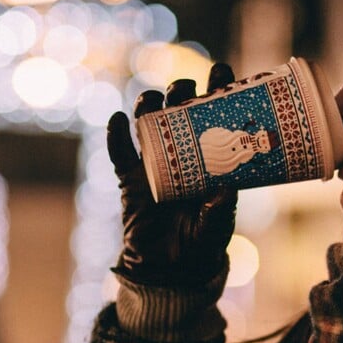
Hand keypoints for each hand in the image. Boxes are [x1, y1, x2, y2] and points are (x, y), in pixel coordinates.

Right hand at [107, 63, 238, 285]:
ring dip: (149, 106)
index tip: (221, 71)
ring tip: (153, 99)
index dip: (216, 91)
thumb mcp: (216, 227)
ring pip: (148, 124)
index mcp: (209, 159)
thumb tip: (225, 188)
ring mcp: (153, 164)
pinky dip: (116, 136)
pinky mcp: (130, 180)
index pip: (214, 117)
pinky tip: (118, 120)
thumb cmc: (200, 244)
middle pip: (179, 112)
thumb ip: (219, 210)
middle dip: (181, 92)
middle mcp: (181, 154)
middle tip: (186, 88)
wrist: (169, 271)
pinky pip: (120, 153)